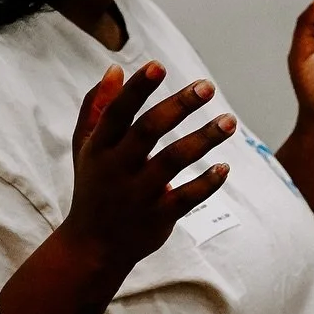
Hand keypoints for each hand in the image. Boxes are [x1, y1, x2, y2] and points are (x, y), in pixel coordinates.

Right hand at [62, 63, 235, 271]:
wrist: (91, 247)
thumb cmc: (93, 186)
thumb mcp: (85, 147)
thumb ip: (96, 108)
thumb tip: (115, 69)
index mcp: (99, 147)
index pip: (117, 112)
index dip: (137, 89)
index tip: (159, 66)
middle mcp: (117, 168)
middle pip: (149, 131)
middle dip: (179, 106)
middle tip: (208, 86)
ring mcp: (138, 194)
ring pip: (174, 161)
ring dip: (203, 139)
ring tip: (229, 121)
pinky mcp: (158, 217)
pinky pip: (187, 197)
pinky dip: (207, 182)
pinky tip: (225, 166)